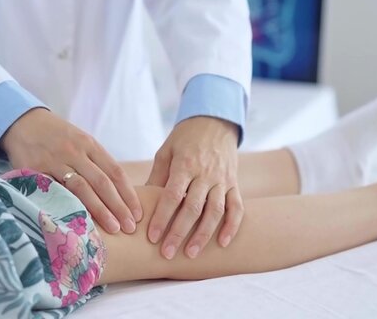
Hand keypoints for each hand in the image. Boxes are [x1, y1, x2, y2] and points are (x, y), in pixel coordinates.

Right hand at [0, 108, 141, 232]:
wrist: (23, 123)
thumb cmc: (57, 138)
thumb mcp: (80, 142)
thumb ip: (96, 163)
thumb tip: (120, 193)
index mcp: (90, 145)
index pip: (115, 172)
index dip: (129, 194)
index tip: (138, 213)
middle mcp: (75, 151)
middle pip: (103, 182)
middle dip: (119, 206)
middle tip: (131, 227)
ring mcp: (55, 160)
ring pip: (82, 188)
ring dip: (100, 210)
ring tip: (113, 228)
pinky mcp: (37, 170)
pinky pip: (56, 191)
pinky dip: (69, 206)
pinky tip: (79, 221)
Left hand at [146, 116, 242, 258]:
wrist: (215, 122)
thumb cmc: (185, 139)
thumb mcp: (166, 151)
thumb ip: (157, 176)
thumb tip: (140, 202)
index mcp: (185, 164)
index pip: (172, 195)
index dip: (162, 217)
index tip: (152, 237)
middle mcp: (205, 174)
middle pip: (193, 208)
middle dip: (179, 233)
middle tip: (167, 253)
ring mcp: (222, 179)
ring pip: (215, 211)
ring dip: (203, 235)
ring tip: (191, 254)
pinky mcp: (234, 184)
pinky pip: (236, 207)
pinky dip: (232, 226)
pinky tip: (222, 243)